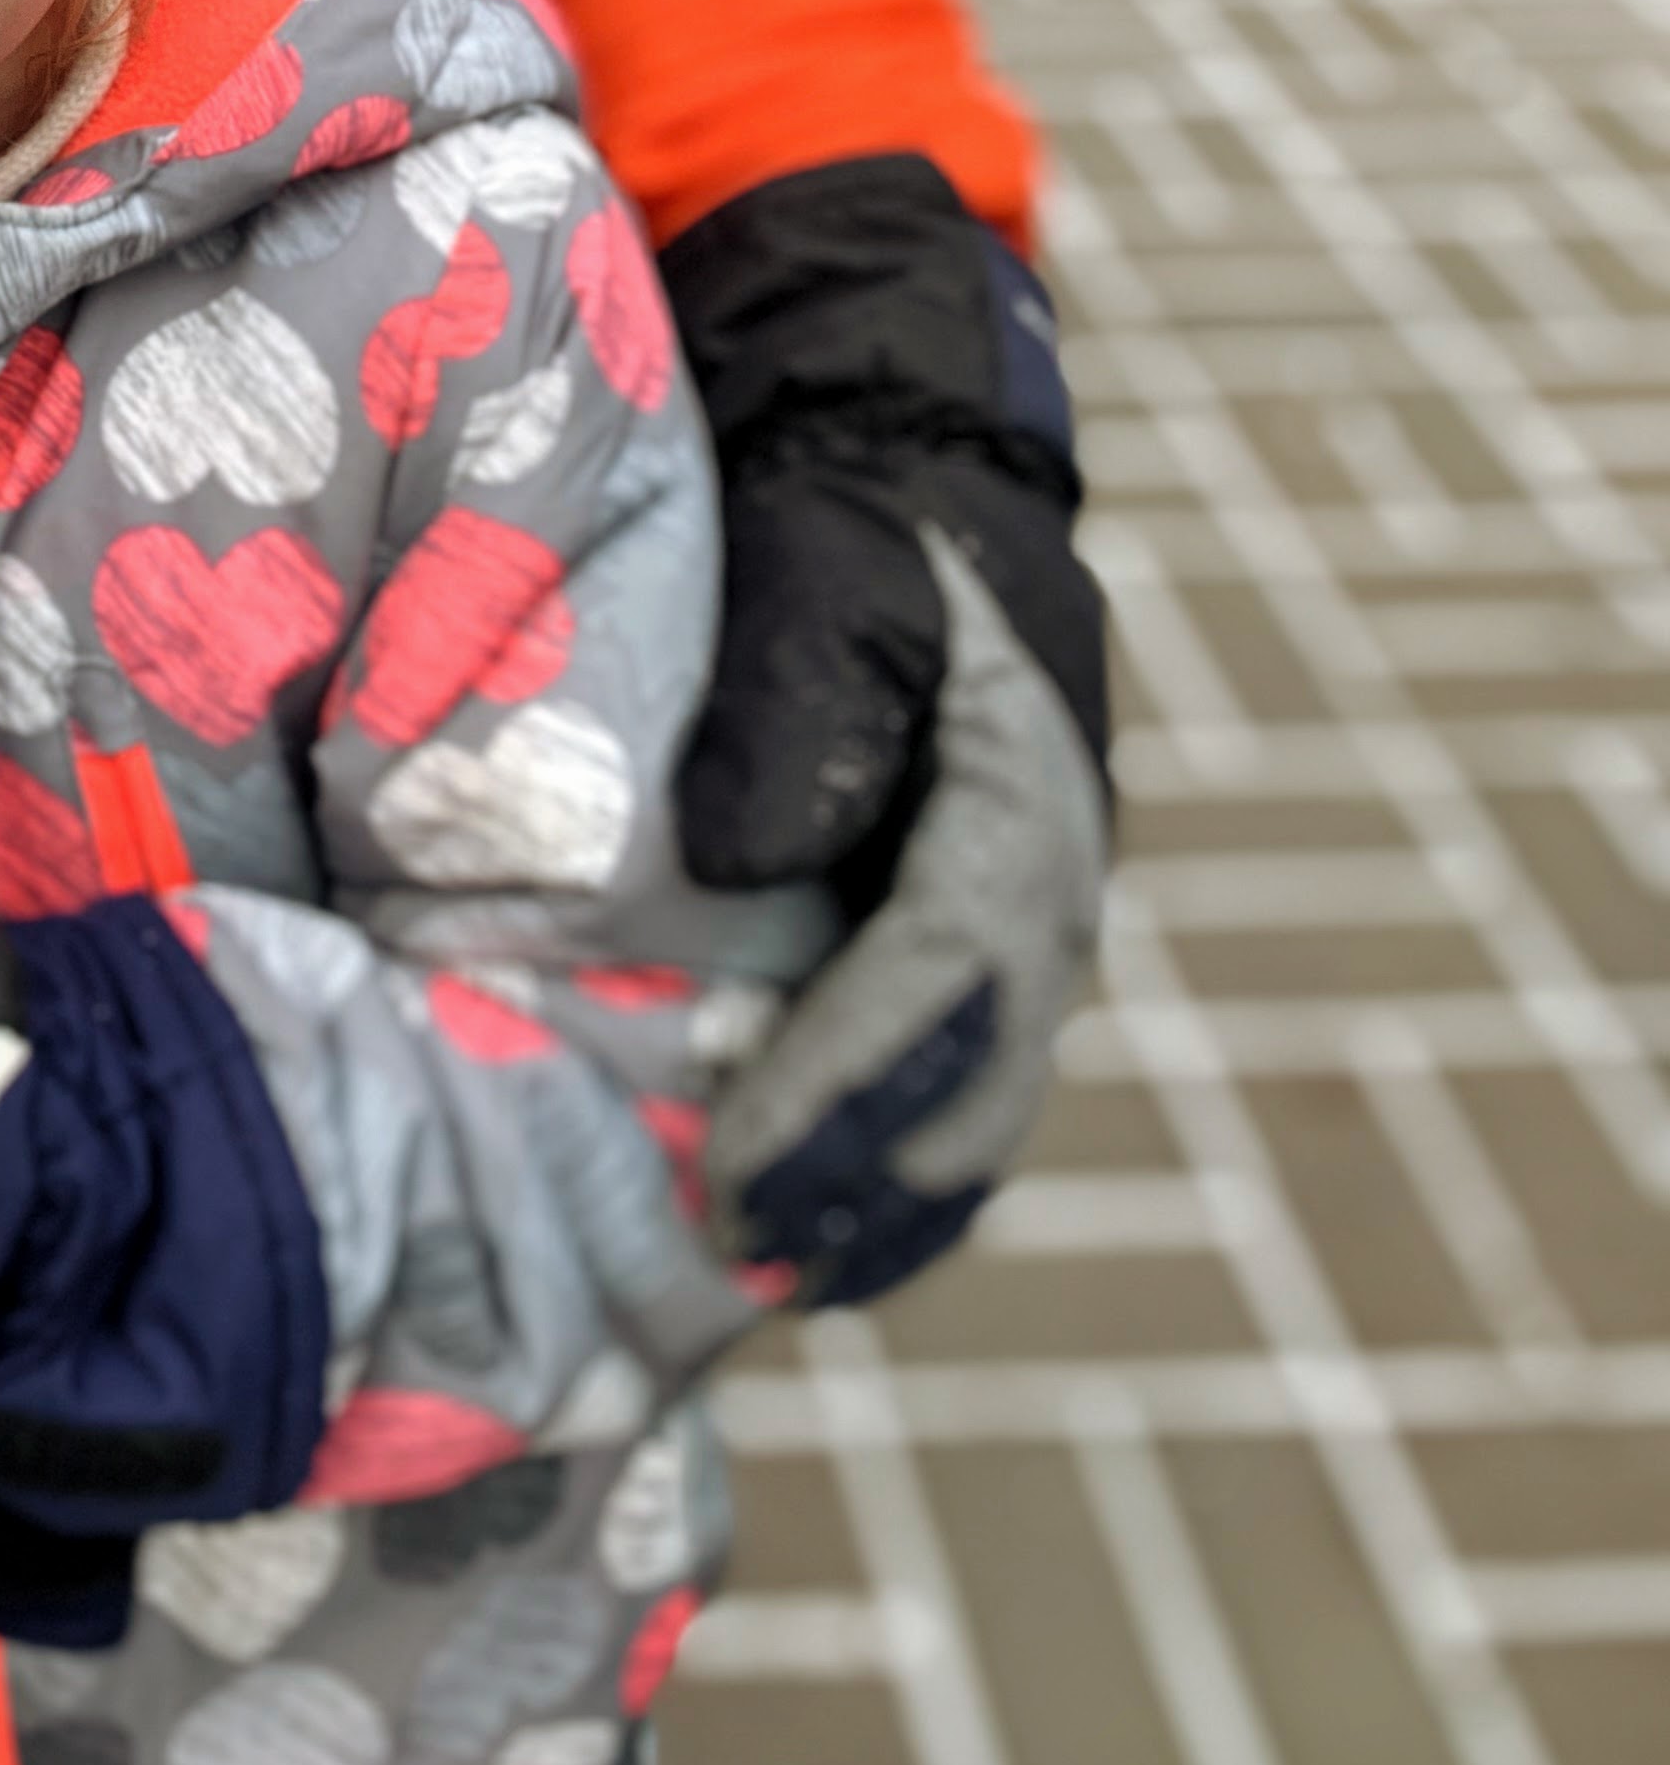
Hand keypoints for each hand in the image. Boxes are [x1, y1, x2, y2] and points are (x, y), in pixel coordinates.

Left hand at [658, 155, 1110, 1303]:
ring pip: (969, 1116)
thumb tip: (744, 855)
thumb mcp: (835, 561)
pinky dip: (880, 1182)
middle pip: (971, 1085)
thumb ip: (802, 688)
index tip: (732, 1162)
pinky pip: (946, 1096)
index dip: (837, 1084)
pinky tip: (791, 1239)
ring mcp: (1019, 940)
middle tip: (723, 1253)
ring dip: (872, 1212)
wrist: (913, 482)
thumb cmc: (858, 524)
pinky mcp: (969, 959)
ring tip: (751, 1283)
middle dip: (851, 1184)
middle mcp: (1042, 896)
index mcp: (1018, 808)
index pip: (938, 981)